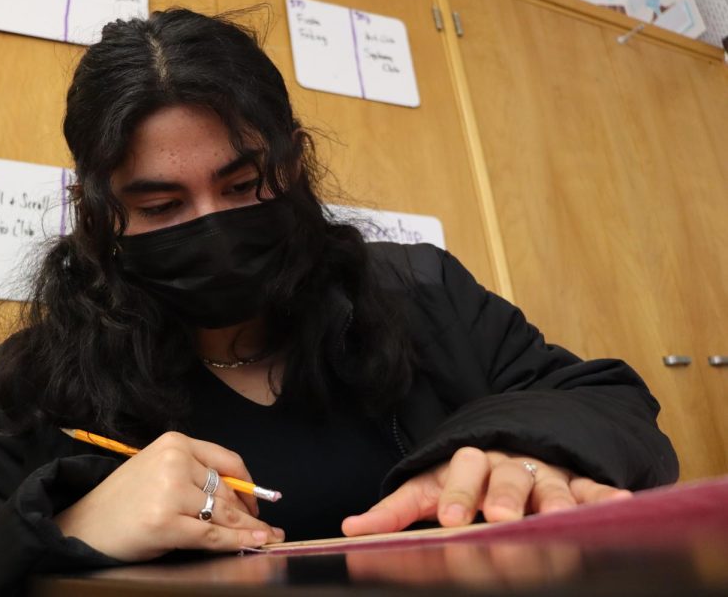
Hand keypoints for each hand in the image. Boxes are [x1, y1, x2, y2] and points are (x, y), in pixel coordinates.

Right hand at [54, 431, 283, 560]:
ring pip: (223, 514)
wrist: (83, 526)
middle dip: (249, 513)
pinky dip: (236, 542)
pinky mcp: (165, 522)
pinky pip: (211, 535)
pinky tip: (253, 543)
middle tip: (267, 528)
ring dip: (247, 529)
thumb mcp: (159, 472)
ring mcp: (169, 491)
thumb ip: (195, 477)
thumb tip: (244, 499)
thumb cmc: (124, 502)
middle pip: (227, 490)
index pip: (226, 460)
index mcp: (173, 442)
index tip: (257, 501)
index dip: (247, 485)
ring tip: (265, 537)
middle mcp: (173, 461)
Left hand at [342, 446, 631, 535]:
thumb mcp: (427, 489)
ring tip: (553, 518)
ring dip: (550, 499)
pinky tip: (621, 504)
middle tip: (499, 518)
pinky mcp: (574, 482)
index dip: (455, 494)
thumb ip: (394, 511)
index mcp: (467, 464)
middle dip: (502, 497)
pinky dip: (603, 496)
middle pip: (503, 477)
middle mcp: (505, 464)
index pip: (458, 474)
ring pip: (547, 483)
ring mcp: (542, 472)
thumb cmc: (464, 479)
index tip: (450, 518)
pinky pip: (591, 488)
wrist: (511, 442)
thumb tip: (349, 529)